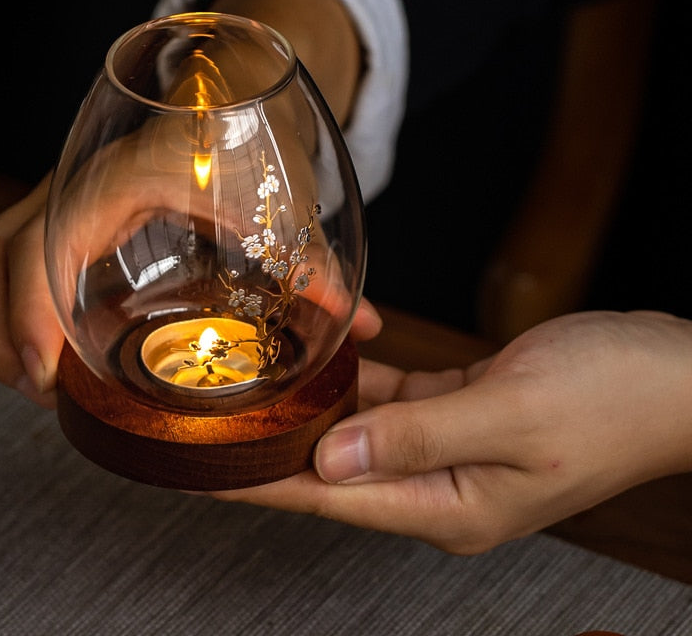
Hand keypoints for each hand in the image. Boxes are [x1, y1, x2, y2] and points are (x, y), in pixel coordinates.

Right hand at [0, 170, 381, 431]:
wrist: (213, 92)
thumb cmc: (242, 141)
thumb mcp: (274, 198)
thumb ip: (313, 262)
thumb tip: (363, 327)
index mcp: (123, 179)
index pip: (55, 236)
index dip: (34, 306)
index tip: (41, 371)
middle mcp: (73, 192)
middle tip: (22, 396)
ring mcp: (50, 207)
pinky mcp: (44, 226)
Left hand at [209, 310, 691, 553]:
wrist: (675, 372)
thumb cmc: (613, 399)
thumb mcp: (510, 415)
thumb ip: (415, 438)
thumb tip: (332, 459)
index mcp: (449, 505)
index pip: (332, 497)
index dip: (267, 481)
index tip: (212, 470)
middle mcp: (442, 486)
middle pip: (339, 465)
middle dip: (283, 437)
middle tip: (225, 409)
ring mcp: (452, 450)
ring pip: (365, 427)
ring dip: (324, 399)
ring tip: (267, 375)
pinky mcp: (464, 412)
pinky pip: (398, 398)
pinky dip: (369, 376)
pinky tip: (339, 351)